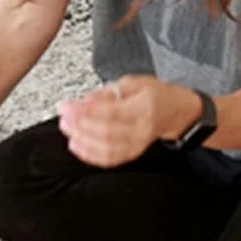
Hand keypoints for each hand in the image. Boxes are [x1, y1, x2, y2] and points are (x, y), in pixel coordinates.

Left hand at [57, 77, 200, 167]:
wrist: (177, 113)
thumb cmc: (156, 95)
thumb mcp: (134, 82)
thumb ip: (108, 92)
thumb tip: (86, 101)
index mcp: (144, 106)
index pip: (110, 112)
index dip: (84, 111)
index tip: (67, 106)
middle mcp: (142, 128)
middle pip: (105, 132)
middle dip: (79, 125)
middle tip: (64, 116)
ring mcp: (138, 144)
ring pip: (106, 149)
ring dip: (82, 140)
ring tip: (67, 128)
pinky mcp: (133, 153)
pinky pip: (110, 159)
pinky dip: (90, 155)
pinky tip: (76, 146)